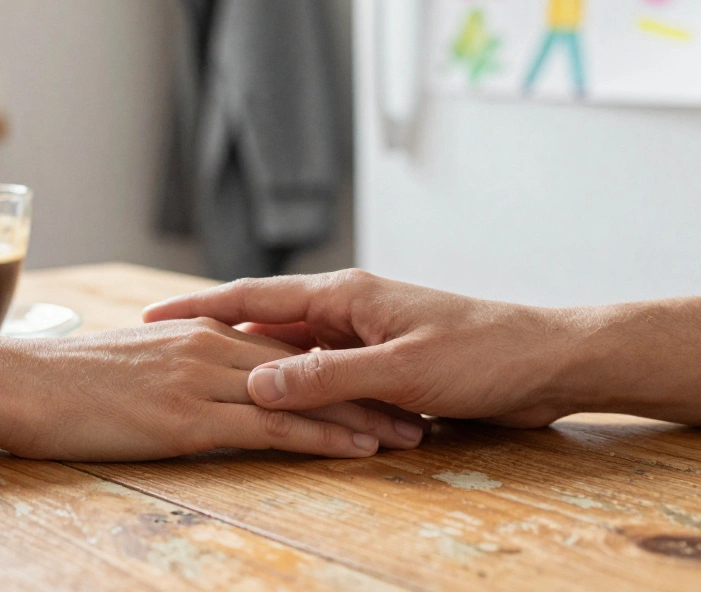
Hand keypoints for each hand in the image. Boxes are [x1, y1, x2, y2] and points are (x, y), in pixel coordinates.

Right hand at [0, 318, 425, 460]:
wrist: (17, 382)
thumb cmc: (66, 378)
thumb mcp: (136, 361)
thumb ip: (183, 364)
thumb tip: (214, 378)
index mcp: (201, 330)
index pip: (287, 339)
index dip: (339, 359)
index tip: (382, 375)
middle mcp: (212, 346)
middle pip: (311, 365)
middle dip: (368, 386)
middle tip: (418, 408)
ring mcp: (204, 379)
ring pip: (303, 393)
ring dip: (361, 414)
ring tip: (409, 434)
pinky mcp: (191, 417)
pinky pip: (272, 426)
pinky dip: (321, 436)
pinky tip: (356, 448)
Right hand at [143, 270, 576, 427]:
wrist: (550, 360)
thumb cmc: (486, 354)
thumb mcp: (402, 370)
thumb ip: (328, 377)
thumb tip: (257, 381)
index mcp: (346, 295)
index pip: (255, 297)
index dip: (199, 306)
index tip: (150, 316)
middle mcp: (348, 308)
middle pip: (266, 323)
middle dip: (217, 338)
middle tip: (162, 354)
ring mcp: (366, 334)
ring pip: (295, 352)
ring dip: (260, 369)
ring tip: (205, 383)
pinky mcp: (385, 363)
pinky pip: (326, 375)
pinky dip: (301, 391)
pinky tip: (278, 406)